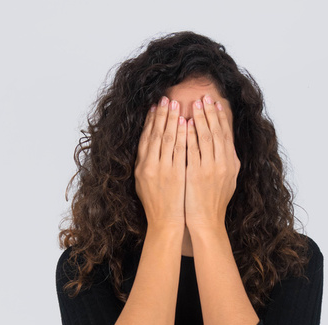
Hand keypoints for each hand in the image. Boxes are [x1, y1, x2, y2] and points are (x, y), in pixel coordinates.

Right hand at [135, 96, 186, 230]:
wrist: (165, 222)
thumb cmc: (156, 204)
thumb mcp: (143, 182)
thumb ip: (145, 164)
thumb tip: (148, 146)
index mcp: (140, 167)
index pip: (145, 138)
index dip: (150, 121)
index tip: (154, 107)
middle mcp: (149, 166)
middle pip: (155, 134)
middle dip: (161, 115)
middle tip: (165, 99)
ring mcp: (163, 169)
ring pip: (167, 139)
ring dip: (172, 120)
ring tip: (176, 105)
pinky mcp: (176, 174)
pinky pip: (180, 150)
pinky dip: (183, 135)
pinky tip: (186, 123)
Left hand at [184, 95, 240, 231]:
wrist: (207, 222)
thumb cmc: (213, 203)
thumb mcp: (227, 180)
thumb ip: (227, 162)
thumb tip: (226, 146)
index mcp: (231, 163)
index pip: (226, 134)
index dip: (220, 117)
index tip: (215, 103)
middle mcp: (223, 164)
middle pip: (216, 132)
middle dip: (209, 113)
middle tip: (204, 97)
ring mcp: (210, 169)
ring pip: (205, 138)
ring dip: (198, 119)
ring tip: (192, 104)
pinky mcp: (196, 174)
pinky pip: (192, 150)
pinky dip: (188, 136)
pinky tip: (183, 125)